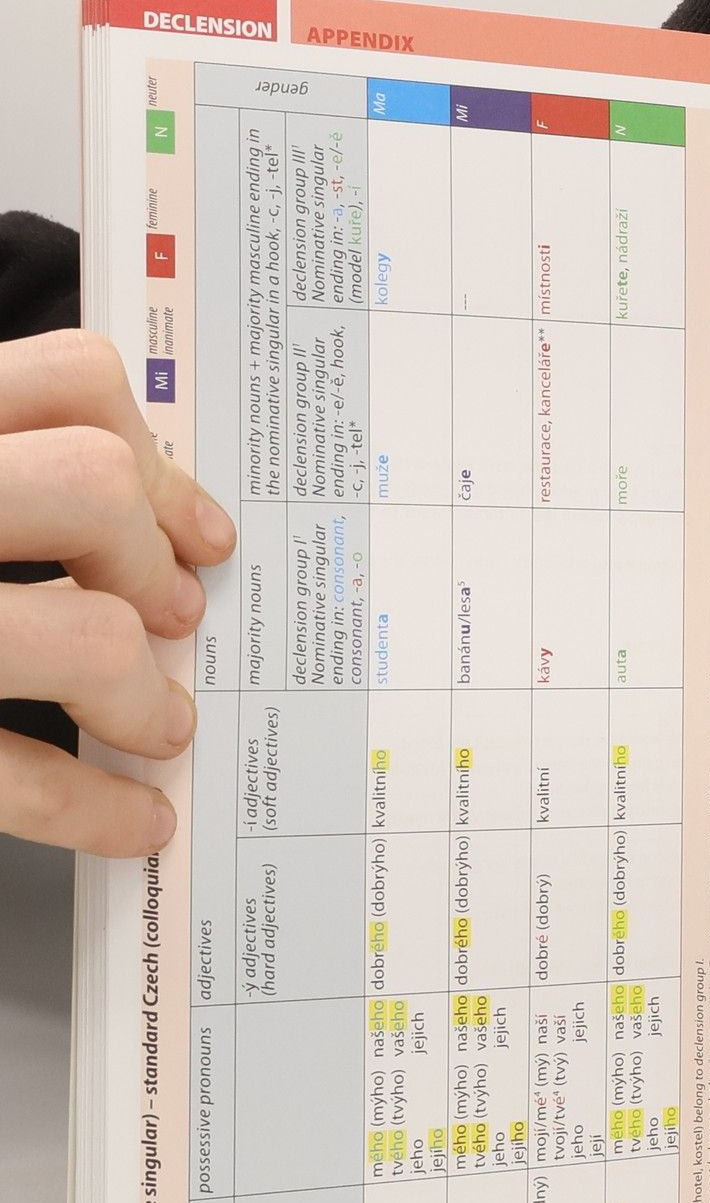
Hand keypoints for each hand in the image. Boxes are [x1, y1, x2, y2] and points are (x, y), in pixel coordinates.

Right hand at [0, 330, 234, 855]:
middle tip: (177, 616)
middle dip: (153, 563)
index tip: (196, 530)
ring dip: (141, 693)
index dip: (153, 458)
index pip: (69, 383)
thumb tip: (147, 513)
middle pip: (90, 489)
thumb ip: (2, 468)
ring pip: (85, 635)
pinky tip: (128, 819)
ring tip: (156, 722)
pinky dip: (89, 808)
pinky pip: (8, 774)